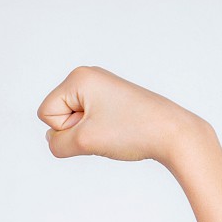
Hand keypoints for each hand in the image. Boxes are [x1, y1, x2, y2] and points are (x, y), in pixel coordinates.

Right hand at [37, 65, 205, 163]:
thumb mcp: (85, 141)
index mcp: (79, 77)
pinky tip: (122, 132)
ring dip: (91, 135)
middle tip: (109, 131)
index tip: (95, 129)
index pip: (46, 113)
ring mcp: (103, 88)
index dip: (65, 131)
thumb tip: (53, 141)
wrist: (174, 134)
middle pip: (60, 116)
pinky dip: (102, 134)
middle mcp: (89, 77)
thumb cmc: (134, 131)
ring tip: (117, 132)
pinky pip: (92, 123)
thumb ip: (57, 144)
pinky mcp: (114, 101)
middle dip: (78, 131)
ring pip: (76, 122)